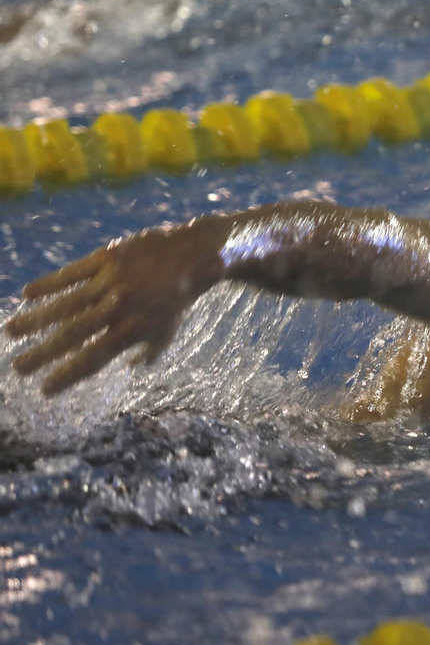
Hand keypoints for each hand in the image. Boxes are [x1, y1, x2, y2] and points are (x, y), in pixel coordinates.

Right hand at [6, 219, 226, 394]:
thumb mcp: (169, 329)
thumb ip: (148, 350)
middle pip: (74, 335)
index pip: (94, 359)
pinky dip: (49, 283)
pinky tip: (26, 295)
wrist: (196, 254)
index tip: (45, 390)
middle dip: (43, 353)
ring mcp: (111, 281)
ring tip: (10, 332)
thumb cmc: (179, 297)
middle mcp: (120, 308)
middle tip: (17, 368)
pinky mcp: (107, 257)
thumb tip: (129, 368)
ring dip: (36, 319)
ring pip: (66, 304)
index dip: (68, 376)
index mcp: (134, 329)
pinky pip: (72, 272)